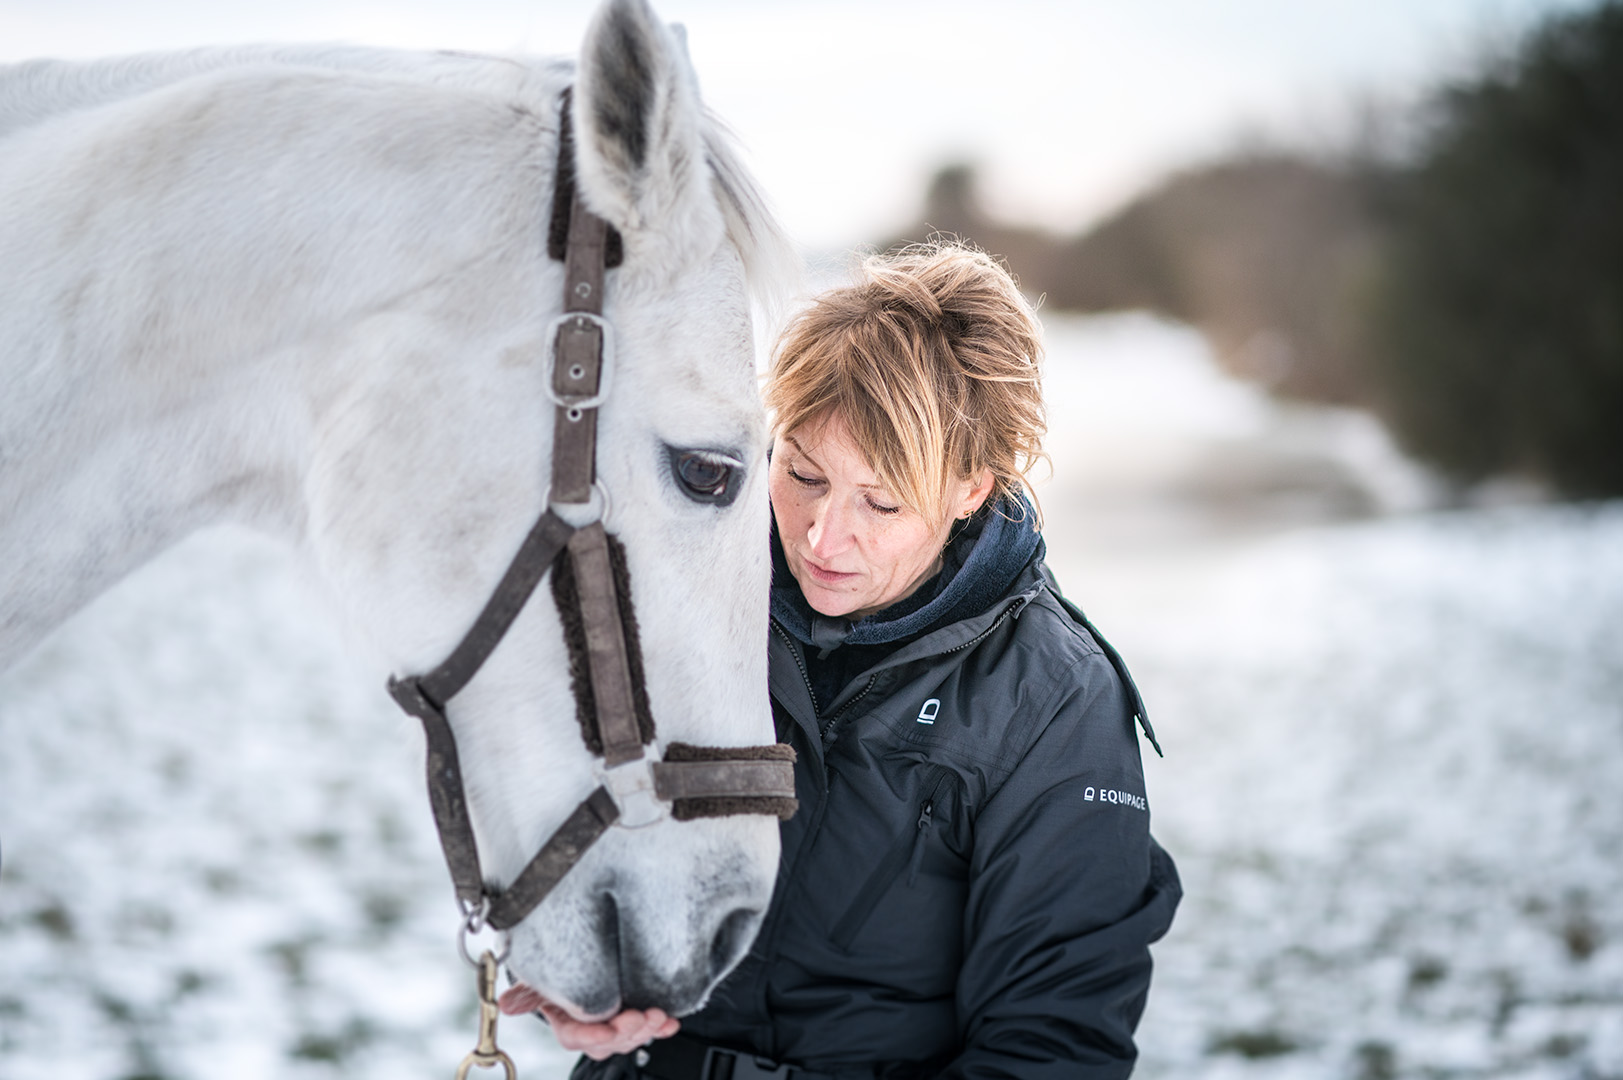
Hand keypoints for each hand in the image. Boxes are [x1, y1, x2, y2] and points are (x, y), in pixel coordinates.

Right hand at [499, 985, 679, 1060]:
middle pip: (608, 1041)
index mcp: (568, 1025)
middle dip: (626, 1031)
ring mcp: (615, 1027)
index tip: (607, 1030)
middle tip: (639, 1016)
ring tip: (657, 1015)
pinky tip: (672, 1023)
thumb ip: (526, 992)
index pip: (576, 1037)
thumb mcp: (541, 980)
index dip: (592, 1036)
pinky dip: (663, 1027)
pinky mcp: (635, 1020)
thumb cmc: (559, 976)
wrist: (581, 968)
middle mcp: (592, 1031)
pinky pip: (650, 1029)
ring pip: (630, 1038)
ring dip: (646, 1029)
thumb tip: (505, 1002)